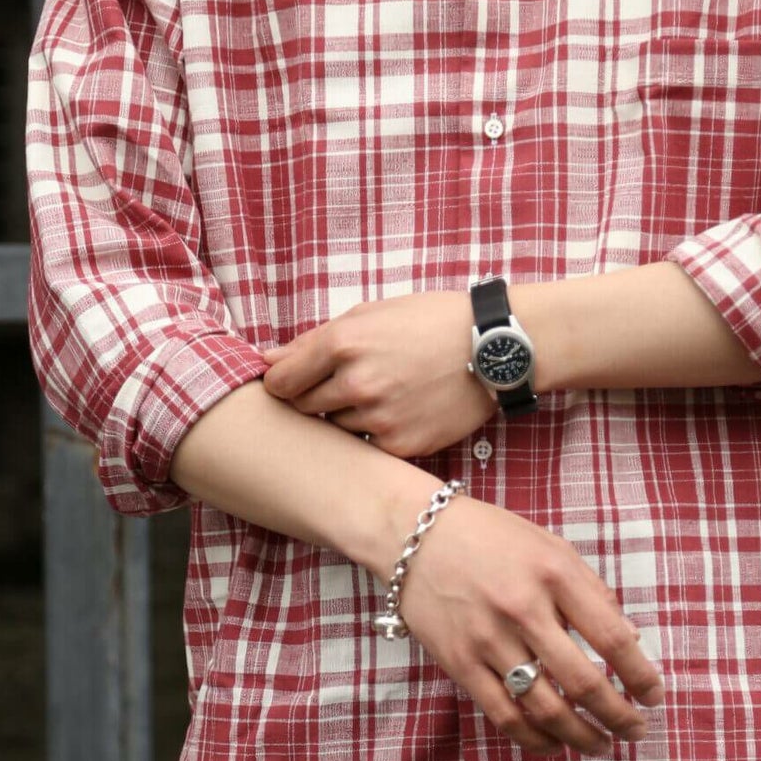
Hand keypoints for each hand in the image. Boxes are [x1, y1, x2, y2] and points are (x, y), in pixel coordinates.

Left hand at [261, 291, 493, 456]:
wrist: (493, 348)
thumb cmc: (431, 322)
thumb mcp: (371, 314)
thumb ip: (314, 340)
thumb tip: (267, 362)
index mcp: (343, 343)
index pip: (281, 382)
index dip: (283, 383)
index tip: (294, 382)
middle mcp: (357, 382)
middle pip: (304, 408)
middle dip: (315, 398)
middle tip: (347, 384)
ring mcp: (380, 418)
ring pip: (336, 429)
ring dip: (347, 416)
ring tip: (382, 394)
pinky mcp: (402, 445)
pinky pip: (368, 446)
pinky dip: (375, 433)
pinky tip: (400, 410)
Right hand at [395, 492, 665, 758]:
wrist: (414, 533)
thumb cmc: (492, 537)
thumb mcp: (551, 546)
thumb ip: (592, 591)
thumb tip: (631, 641)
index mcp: (554, 574)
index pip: (612, 637)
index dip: (640, 675)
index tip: (655, 696)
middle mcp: (523, 608)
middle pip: (583, 681)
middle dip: (619, 716)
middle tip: (637, 731)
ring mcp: (488, 639)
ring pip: (545, 708)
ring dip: (582, 736)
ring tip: (602, 746)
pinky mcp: (459, 663)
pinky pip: (503, 715)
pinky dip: (534, 739)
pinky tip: (554, 744)